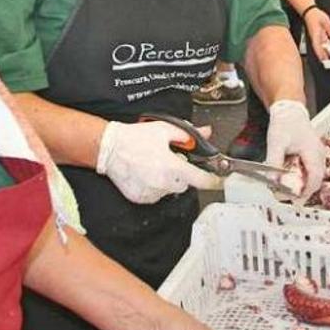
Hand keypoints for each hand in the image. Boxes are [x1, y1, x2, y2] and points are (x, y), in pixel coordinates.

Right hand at [96, 121, 221, 203]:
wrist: (109, 148)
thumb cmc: (135, 138)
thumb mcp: (165, 130)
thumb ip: (188, 134)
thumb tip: (206, 132)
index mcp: (173, 167)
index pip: (201, 180)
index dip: (213, 180)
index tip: (219, 181)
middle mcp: (163, 183)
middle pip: (185, 185)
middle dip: (182, 175)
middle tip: (170, 161)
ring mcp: (151, 193)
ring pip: (169, 191)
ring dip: (168, 181)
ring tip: (154, 166)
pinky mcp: (140, 198)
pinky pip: (155, 195)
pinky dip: (154, 187)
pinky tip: (145, 174)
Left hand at [264, 100, 326, 202]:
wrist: (289, 110)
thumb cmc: (285, 123)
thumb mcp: (276, 144)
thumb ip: (274, 163)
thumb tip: (272, 181)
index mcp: (313, 152)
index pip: (314, 179)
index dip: (305, 193)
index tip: (294, 200)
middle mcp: (319, 155)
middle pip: (316, 181)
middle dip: (303, 191)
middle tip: (288, 198)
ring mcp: (318, 155)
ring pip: (314, 177)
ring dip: (303, 185)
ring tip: (288, 189)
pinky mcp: (314, 155)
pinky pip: (311, 171)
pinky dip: (303, 177)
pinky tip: (291, 178)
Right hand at [302, 7, 329, 61]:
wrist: (309, 12)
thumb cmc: (315, 15)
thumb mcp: (325, 21)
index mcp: (316, 34)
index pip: (317, 46)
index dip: (320, 54)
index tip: (323, 59)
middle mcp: (315, 37)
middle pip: (319, 48)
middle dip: (323, 56)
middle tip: (328, 61)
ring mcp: (316, 36)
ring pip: (321, 46)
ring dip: (325, 52)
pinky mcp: (318, 34)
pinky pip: (322, 42)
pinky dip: (326, 46)